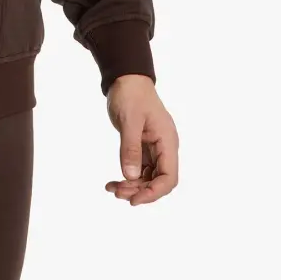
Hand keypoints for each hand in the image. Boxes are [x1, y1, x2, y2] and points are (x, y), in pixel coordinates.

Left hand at [104, 74, 178, 205]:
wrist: (126, 79)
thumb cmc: (131, 94)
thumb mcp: (130, 120)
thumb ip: (130, 148)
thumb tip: (131, 176)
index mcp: (167, 141)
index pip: (169, 177)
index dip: (154, 192)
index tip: (134, 199)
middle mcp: (164, 147)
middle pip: (158, 181)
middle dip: (139, 191)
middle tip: (117, 193)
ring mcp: (154, 148)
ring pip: (148, 178)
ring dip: (131, 187)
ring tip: (111, 189)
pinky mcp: (143, 148)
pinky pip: (139, 169)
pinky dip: (127, 178)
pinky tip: (112, 182)